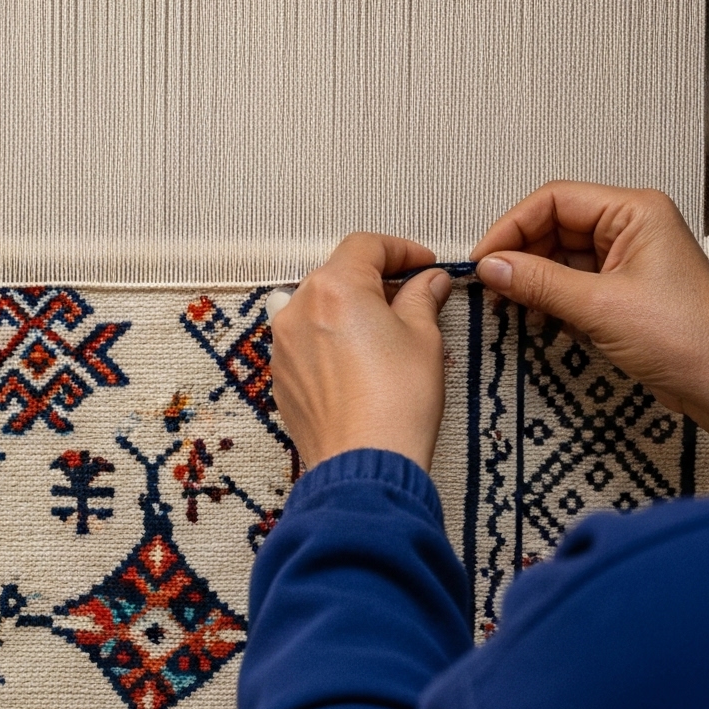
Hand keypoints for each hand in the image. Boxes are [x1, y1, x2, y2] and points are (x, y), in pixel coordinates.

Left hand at [273, 234, 454, 470]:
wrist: (363, 463)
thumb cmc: (396, 400)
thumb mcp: (424, 338)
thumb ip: (422, 298)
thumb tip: (428, 281)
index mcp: (334, 288)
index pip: (365, 245)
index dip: (401, 250)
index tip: (425, 265)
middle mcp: (298, 309)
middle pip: (336, 274)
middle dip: (375, 279)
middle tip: (412, 296)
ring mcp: (282, 345)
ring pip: (317, 308)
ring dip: (349, 309)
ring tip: (386, 331)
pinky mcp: (280, 376)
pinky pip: (305, 343)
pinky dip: (330, 340)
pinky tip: (359, 363)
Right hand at [472, 185, 708, 451]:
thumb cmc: (685, 338)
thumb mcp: (599, 306)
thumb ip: (538, 281)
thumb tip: (490, 266)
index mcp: (635, 212)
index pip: (553, 200)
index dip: (511, 227)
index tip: (484, 260)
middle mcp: (631, 227)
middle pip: (552, 226)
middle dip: (520, 256)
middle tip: (491, 287)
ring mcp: (626, 258)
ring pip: (558, 256)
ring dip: (532, 281)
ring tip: (511, 306)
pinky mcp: (621, 288)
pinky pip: (570, 281)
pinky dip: (548, 298)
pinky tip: (537, 318)